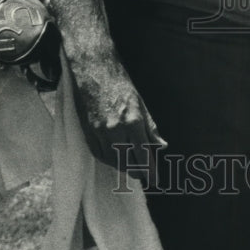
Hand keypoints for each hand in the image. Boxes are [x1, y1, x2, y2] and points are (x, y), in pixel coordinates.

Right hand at [71, 48, 166, 182]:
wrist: (94, 70)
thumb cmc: (120, 84)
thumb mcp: (141, 103)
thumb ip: (150, 128)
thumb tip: (161, 145)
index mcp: (133, 121)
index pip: (144, 155)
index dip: (150, 170)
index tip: (156, 179)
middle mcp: (116, 130)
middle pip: (128, 162)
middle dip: (139, 171)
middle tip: (146, 175)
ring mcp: (100, 132)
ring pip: (113, 161)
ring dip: (124, 168)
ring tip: (133, 169)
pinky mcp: (88, 131)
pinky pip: (99, 154)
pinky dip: (109, 160)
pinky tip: (116, 160)